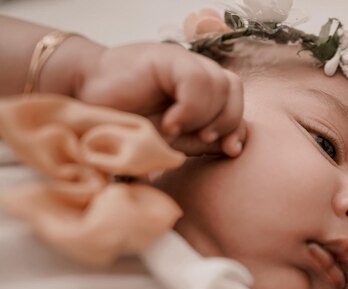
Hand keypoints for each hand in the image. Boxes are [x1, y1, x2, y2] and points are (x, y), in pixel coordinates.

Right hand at [74, 42, 245, 156]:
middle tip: (201, 138)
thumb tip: (234, 148)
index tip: (230, 149)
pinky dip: (190, 107)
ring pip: (221, 84)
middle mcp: (196, 72)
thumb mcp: (174, 138)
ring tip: (177, 130)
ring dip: (205, 115)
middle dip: (226, 121)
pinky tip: (170, 122)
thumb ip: (204, 140)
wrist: (85, 97)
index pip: (236, 102)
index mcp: (202, 91)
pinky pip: (197, 80)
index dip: (238, 126)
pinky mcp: (167, 58)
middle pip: (234, 90)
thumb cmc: (128, 119)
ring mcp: (183, 62)